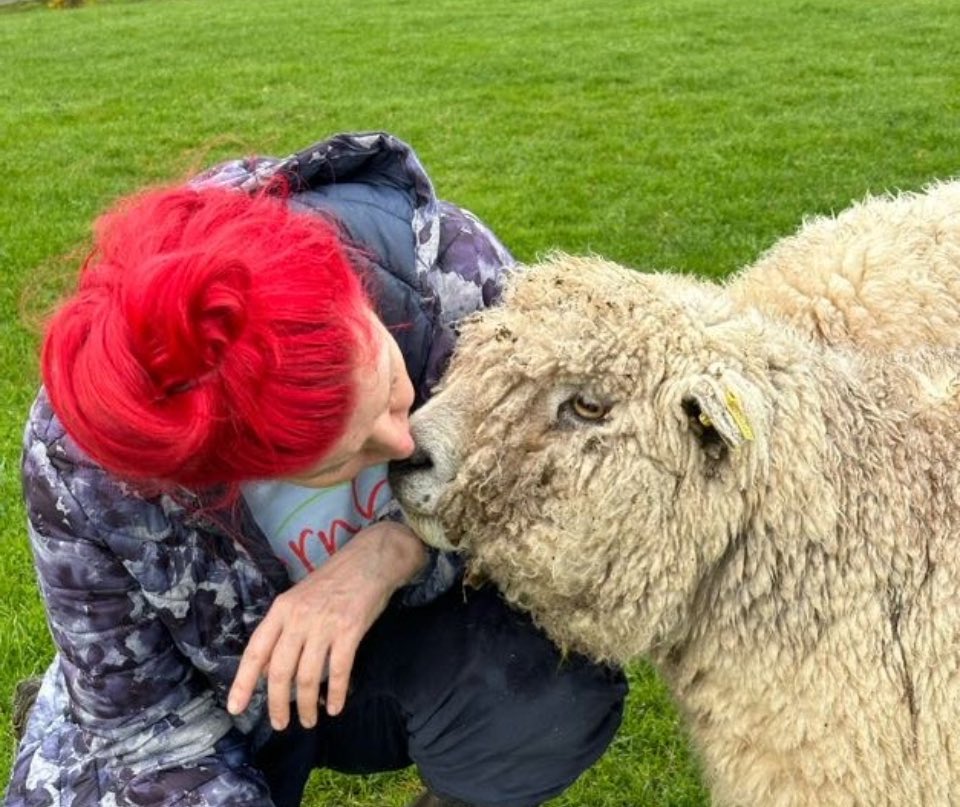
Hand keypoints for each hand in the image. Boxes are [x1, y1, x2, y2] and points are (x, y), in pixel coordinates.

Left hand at [227, 521, 426, 729]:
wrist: (369, 560)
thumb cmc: (333, 581)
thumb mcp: (298, 599)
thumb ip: (281, 631)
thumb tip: (266, 668)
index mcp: (281, 609)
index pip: (256, 650)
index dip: (243, 682)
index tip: (235, 708)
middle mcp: (298, 618)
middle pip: (280, 671)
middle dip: (278, 704)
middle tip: (280, 724)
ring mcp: (324, 624)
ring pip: (308, 676)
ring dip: (307, 705)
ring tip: (309, 721)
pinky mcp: (350, 630)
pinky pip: (339, 670)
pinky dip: (336, 693)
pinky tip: (335, 707)